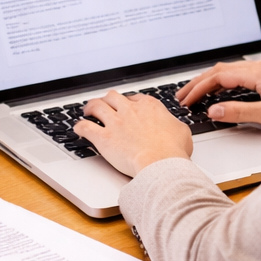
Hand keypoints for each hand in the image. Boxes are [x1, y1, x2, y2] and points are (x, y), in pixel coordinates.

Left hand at [74, 90, 192, 176]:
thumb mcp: (182, 132)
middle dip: (107, 100)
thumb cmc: (173, 151)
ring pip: (96, 106)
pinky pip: (85, 127)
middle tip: (105, 105)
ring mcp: (115, 122)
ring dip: (90, 107)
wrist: (160, 163)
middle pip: (113, 96)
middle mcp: (130, 110)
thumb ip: (173, 125)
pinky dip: (79, 127)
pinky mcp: (104, 137)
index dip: (128, 102)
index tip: (127, 107)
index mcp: (149, 106)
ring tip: (88, 111)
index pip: (134, 98)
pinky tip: (78, 129)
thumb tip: (174, 127)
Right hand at [177, 60, 260, 130]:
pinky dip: (222, 81)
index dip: (198, 89)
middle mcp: (259, 69)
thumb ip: (240, 112)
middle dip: (198, 83)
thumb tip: (214, 111)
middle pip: (219, 71)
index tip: (186, 102)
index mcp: (256, 74)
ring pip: (228, 71)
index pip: (217, 78)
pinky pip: (238, 75)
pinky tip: (221, 90)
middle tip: (182, 96)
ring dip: (209, 81)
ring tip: (195, 93)